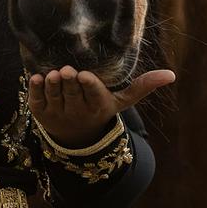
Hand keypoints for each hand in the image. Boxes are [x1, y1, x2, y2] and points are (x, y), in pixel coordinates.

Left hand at [28, 65, 174, 148]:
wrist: (76, 137)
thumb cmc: (100, 109)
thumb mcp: (122, 101)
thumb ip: (143, 86)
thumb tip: (171, 75)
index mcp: (98, 106)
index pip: (93, 95)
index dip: (88, 85)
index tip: (84, 74)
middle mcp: (77, 111)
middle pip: (72, 93)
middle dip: (69, 81)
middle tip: (66, 70)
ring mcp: (57, 112)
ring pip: (54, 96)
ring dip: (52, 85)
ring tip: (53, 74)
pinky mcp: (41, 112)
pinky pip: (36, 100)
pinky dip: (35, 89)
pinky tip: (36, 78)